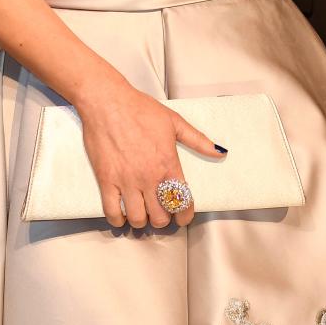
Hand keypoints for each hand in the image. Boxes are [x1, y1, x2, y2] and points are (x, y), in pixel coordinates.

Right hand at [78, 80, 223, 228]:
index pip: (182, 201)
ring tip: (143, 214)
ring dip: (142, 221)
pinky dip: (117, 220)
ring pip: (137, 218)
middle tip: (161, 214)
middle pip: (160, 216)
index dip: (185, 216)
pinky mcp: (106, 180)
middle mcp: (148, 177)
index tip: (183, 218)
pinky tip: (122, 215)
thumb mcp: (174, 121)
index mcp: (168, 164)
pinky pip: (112, 211)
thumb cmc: (140, 109)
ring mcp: (126, 181)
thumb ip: (198, 140)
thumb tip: (219, 152)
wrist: (108, 103)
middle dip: (163, 219)